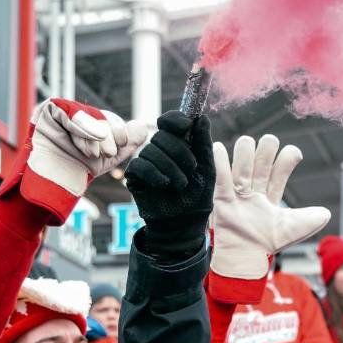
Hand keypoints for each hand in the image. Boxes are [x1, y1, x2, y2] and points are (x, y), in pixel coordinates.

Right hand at [20, 98, 148, 220]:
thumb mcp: (107, 158)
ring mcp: (63, 110)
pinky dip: (78, 125)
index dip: (119, 134)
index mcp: (93, 122)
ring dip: (93, 135)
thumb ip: (127, 142)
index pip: (112, 120)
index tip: (114, 150)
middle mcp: (79, 114)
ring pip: (87, 114)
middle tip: (101, 153)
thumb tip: (143, 127)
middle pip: (102, 116)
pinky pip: (67, 110)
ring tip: (91, 152)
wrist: (52, 184)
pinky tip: (81, 143)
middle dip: (106, 137)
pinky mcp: (48, 109)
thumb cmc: (77, 171)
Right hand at [125, 111, 215, 256]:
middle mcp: (161, 149)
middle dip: (179, 152)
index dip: (175, 119)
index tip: (186, 126)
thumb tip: (202, 117)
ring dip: (170, 168)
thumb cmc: (198, 197)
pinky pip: (139, 165)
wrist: (184, 225)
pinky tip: (163, 185)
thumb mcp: (207, 169)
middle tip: (191, 169)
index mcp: (179, 144)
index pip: (171, 121)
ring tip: (180, 185)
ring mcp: (147, 162)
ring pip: (151, 150)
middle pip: (162, 135)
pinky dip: (154, 173)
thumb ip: (204, 143)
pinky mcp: (135, 176)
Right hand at [211, 133, 329, 279]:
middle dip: (266, 148)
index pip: (280, 169)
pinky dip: (220, 162)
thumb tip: (326, 213)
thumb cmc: (268, 245)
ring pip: (242, 164)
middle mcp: (255, 190)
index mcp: (272, 194)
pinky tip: (221, 148)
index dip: (287, 157)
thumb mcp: (294, 230)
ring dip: (246, 151)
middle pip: (260, 161)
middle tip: (270, 143)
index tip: (295, 154)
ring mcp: (239, 194)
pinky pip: (221, 178)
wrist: (247, 260)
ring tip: (248, 143)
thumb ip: (311, 220)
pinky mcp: (224, 200)